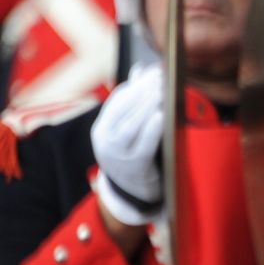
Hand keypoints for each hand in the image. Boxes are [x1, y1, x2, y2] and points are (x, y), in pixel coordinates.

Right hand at [92, 63, 166, 226]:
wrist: (132, 194)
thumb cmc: (133, 155)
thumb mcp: (128, 130)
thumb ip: (134, 101)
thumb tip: (140, 70)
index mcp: (102, 130)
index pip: (116, 102)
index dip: (134, 85)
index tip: (152, 71)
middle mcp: (106, 142)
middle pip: (123, 111)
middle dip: (142, 91)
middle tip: (160, 76)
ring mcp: (118, 156)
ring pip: (130, 127)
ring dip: (146, 106)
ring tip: (161, 90)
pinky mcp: (135, 168)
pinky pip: (143, 147)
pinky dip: (151, 130)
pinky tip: (160, 115)